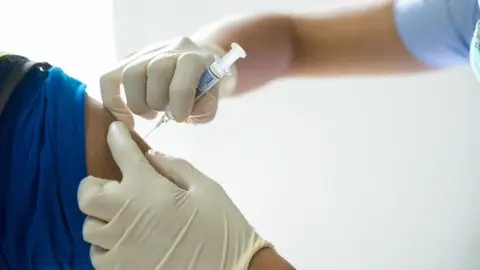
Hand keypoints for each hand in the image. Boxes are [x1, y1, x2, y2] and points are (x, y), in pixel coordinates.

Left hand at [77, 121, 270, 269]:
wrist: (232, 269)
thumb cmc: (221, 226)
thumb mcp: (206, 188)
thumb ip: (176, 167)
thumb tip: (150, 156)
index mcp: (147, 189)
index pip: (121, 152)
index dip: (116, 137)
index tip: (115, 132)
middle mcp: (124, 215)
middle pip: (87, 194)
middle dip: (95, 185)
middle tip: (113, 187)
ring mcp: (119, 247)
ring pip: (89, 228)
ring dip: (102, 218)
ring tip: (122, 218)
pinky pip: (98, 256)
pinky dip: (106, 246)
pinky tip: (126, 243)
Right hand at [100, 37, 234, 128]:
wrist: (196, 61)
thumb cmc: (204, 85)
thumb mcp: (212, 98)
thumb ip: (204, 108)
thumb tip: (179, 113)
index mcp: (194, 57)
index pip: (182, 75)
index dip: (180, 102)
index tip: (180, 118)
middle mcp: (169, 50)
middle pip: (155, 72)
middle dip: (158, 101)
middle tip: (164, 114)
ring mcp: (146, 53)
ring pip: (130, 74)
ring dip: (138, 102)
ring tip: (149, 114)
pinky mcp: (129, 60)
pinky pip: (109, 77)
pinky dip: (112, 99)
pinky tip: (123, 116)